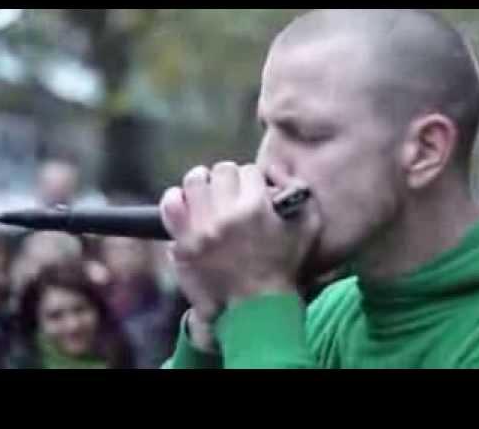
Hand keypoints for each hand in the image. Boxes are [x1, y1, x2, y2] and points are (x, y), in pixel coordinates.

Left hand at [160, 162, 320, 310]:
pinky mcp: (183, 242)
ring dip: (203, 185)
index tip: (253, 195)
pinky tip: (187, 206)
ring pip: (194, 180)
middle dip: (229, 181)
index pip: (248, 171)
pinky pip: (170, 204)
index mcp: (256, 207)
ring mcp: (201, 228)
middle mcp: (226, 214)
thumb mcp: (308, 225)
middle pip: (222, 171)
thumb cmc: (283, 267)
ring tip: (209, 198)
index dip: (252, 182)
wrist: (255, 308)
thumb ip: (299, 189)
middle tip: (232, 196)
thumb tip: (274, 171)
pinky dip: (176, 199)